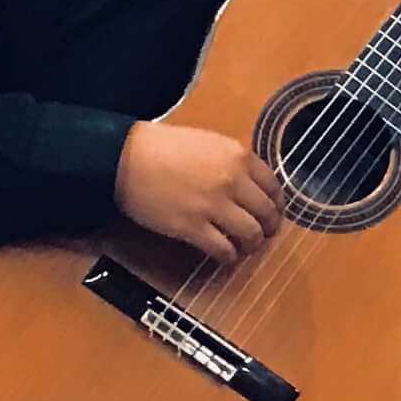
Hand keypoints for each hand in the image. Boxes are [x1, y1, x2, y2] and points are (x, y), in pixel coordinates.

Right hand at [115, 119, 283, 264]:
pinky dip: (229, 256)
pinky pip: (224, 250)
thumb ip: (232, 162)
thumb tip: (251, 185)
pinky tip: (225, 255)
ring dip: (252, 245)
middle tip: (262, 234)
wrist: (123, 158)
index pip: (274, 187)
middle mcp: (232, 180)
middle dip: (269, 228)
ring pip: (251, 234)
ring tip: (244, 247)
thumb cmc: (161, 148)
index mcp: (238, 156)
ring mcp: (213, 205)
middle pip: (267, 213)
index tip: (273, 213)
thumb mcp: (207, 143)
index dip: (277, 205)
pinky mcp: (192, 227)